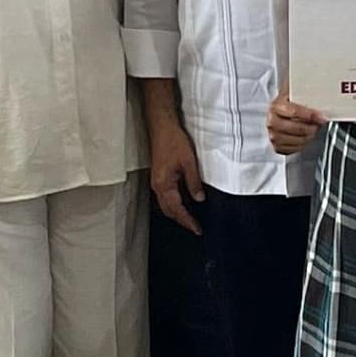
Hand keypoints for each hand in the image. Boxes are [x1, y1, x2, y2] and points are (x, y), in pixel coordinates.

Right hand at [146, 107, 205, 227]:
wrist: (162, 127)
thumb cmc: (173, 141)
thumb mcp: (189, 162)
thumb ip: (193, 182)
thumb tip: (199, 199)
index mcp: (164, 185)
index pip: (177, 209)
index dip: (188, 221)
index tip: (197, 229)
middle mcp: (157, 186)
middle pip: (169, 211)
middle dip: (181, 220)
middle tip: (195, 227)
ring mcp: (157, 181)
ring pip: (166, 204)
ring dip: (177, 213)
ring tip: (190, 218)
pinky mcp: (158, 176)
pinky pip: (165, 196)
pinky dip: (174, 203)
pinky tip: (183, 202)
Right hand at [264, 93, 327, 157]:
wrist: (279, 110)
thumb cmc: (288, 102)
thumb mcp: (295, 93)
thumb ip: (307, 95)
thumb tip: (323, 100)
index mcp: (276, 106)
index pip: (294, 112)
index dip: (310, 115)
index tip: (320, 116)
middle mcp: (272, 122)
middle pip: (296, 128)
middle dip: (311, 127)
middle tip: (319, 123)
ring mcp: (273, 135)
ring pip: (296, 140)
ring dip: (309, 136)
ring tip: (314, 130)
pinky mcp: (277, 146)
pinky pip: (293, 149)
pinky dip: (303, 144)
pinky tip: (307, 137)